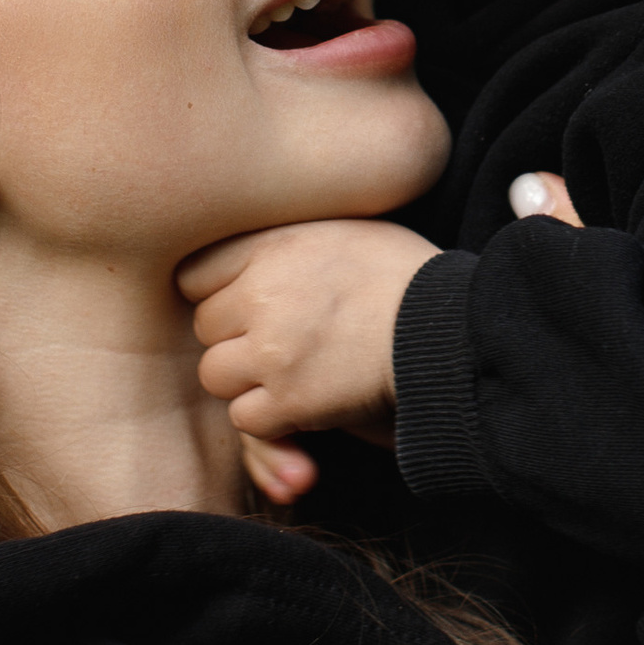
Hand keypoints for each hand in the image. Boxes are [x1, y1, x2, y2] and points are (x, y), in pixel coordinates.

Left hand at [177, 218, 440, 508]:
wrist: (449, 327)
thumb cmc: (403, 273)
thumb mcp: (340, 227)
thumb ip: (284, 238)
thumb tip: (245, 250)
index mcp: (272, 244)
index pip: (194, 274)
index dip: (219, 292)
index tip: (248, 302)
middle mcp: (262, 293)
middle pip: (203, 327)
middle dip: (234, 338)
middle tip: (279, 340)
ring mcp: (273, 349)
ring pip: (215, 375)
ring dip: (246, 380)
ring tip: (290, 372)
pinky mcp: (291, 399)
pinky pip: (246, 417)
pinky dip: (270, 418)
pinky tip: (304, 401)